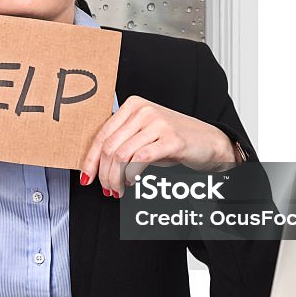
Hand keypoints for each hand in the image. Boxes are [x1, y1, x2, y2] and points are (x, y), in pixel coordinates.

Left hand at [79, 96, 235, 197]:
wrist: (208, 141)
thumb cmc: (172, 140)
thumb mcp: (143, 135)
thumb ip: (121, 141)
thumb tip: (95, 164)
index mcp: (132, 106)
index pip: (102, 135)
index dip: (91, 160)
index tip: (87, 177)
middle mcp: (143, 111)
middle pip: (110, 147)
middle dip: (104, 174)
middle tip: (106, 189)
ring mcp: (158, 123)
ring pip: (121, 155)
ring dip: (116, 178)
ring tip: (118, 189)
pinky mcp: (171, 139)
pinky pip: (140, 159)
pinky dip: (131, 175)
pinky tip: (131, 182)